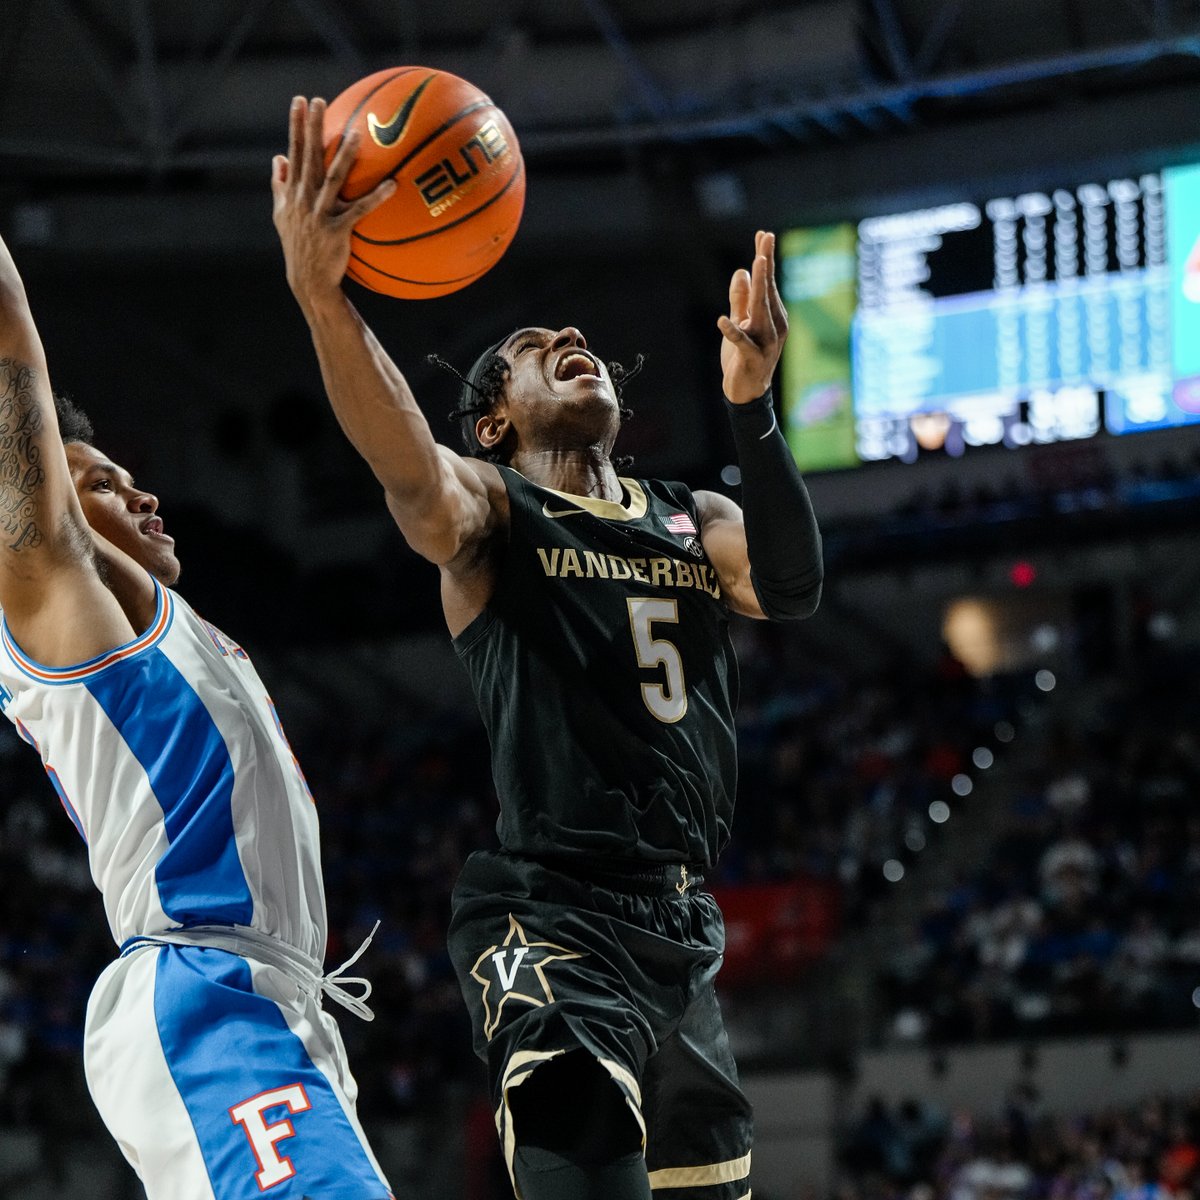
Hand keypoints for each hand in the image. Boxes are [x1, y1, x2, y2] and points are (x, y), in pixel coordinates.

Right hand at [271, 96, 394, 311]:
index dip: (295, 125)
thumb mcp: (281, 214)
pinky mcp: (337, 231)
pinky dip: (376, 197)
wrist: (308, 280)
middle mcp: (303, 199)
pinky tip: (393, 184)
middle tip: (319, 101)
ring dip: (344, 156)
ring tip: (356, 133)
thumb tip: (278, 158)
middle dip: (312, 128)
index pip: (293, 151)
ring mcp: (320, 214)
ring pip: (332, 180)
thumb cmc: (298, 245)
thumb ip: (280, 184)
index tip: (299, 100)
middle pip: (308, 157)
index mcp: (292, 192)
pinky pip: (360, 211)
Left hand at [717, 230, 787, 404]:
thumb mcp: (742, 322)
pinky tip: (722, 321)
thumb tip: (741, 270)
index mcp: (773, 315)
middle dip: (766, 262)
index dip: (765, 258)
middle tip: (765, 238)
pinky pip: (742, 342)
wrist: (748, 393)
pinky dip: (732, 331)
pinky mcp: (752, 359)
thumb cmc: (745, 357)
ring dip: (758, 288)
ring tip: (755, 264)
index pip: (767, 283)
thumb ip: (740, 299)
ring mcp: (765, 342)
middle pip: (767, 290)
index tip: (763, 234)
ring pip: (761, 310)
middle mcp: (774, 325)